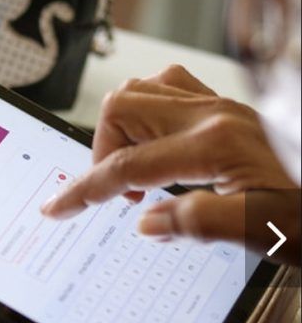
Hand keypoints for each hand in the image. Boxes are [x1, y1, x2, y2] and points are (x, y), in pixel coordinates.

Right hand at [41, 65, 298, 262]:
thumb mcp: (266, 234)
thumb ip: (200, 223)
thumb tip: (147, 221)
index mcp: (217, 145)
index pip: (128, 166)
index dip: (84, 191)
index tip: (56, 208)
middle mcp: (216, 115)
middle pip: (122, 108)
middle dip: (101, 152)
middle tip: (116, 196)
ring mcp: (224, 107)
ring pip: (143, 90)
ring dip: (122, 130)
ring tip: (136, 173)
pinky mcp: (232, 109)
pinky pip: (173, 88)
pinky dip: (150, 114)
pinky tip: (160, 147)